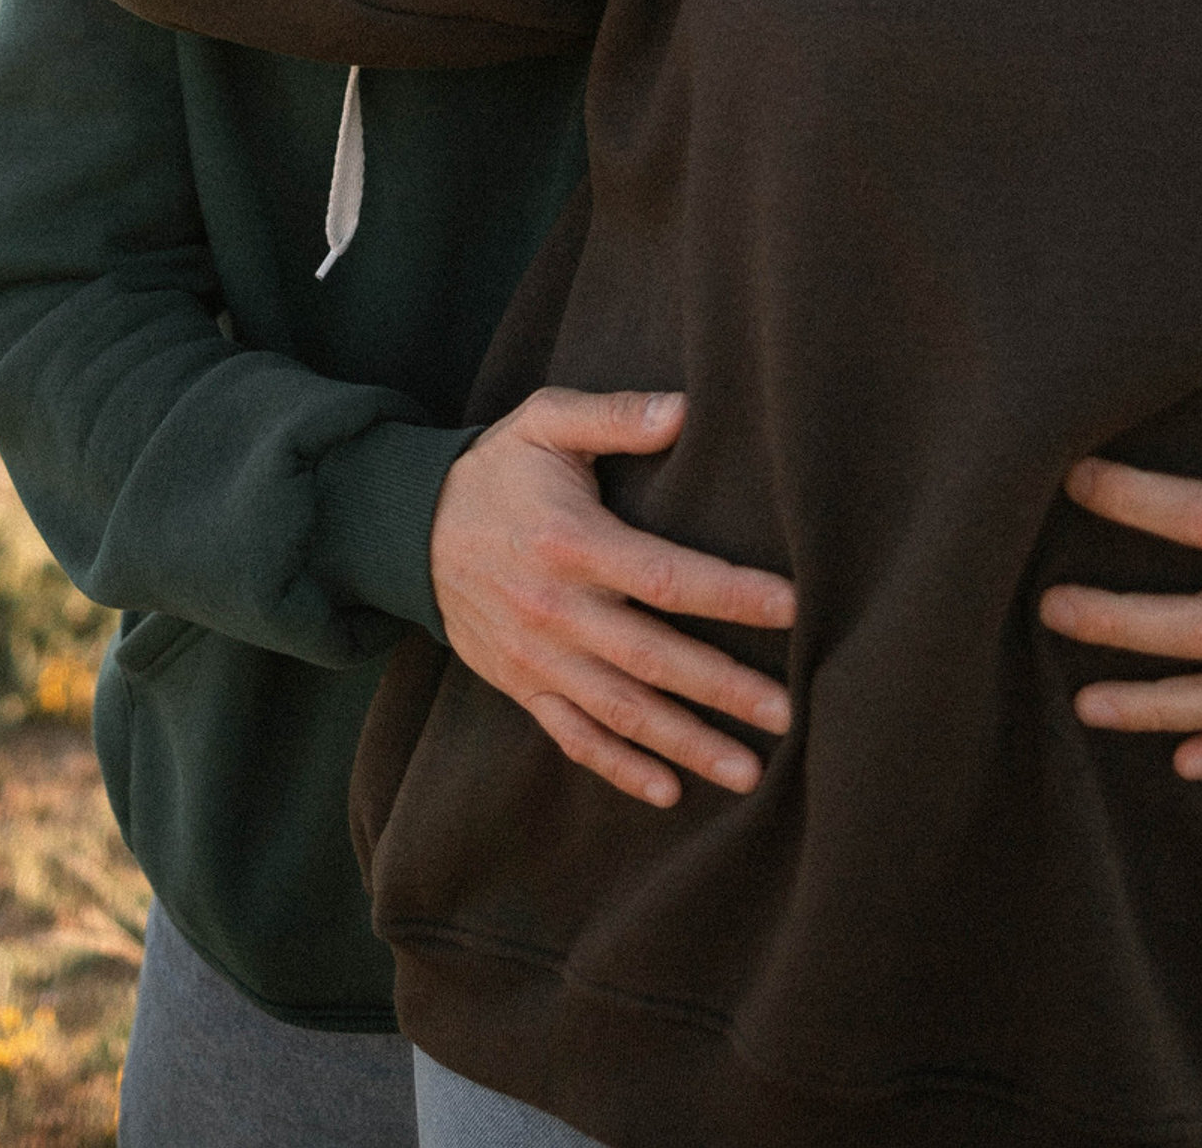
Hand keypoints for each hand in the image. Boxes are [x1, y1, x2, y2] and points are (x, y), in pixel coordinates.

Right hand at [429, 387, 792, 807]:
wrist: (408, 529)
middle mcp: (555, 608)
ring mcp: (537, 657)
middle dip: (723, 688)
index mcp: (571, 542)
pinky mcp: (522, 685)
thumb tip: (684, 410)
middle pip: (651, 658)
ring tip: (750, 772)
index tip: (793, 607)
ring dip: (686, 744)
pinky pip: (573, 736)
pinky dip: (618, 768)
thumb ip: (613, 416)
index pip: (663, 575)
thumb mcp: (544, 422)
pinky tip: (669, 792)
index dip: (728, 593)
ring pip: (620, 711)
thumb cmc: (496, 469)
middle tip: (788, 713)